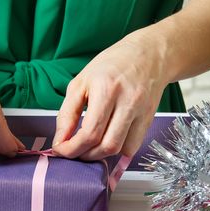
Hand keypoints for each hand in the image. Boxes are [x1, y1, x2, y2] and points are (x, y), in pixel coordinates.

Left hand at [52, 33, 167, 159]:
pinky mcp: (149, 119)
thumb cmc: (112, 65)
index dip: (72, 148)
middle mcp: (127, 102)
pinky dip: (117, 151)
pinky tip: (106, 142)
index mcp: (106, 89)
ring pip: (121, 150)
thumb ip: (67, 113)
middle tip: (74, 151)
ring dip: (101, 156)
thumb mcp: (81, 82)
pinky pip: (132, 147)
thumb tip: (60, 140)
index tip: (61, 150)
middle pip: (106, 145)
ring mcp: (141, 112)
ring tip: (88, 148)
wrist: (149, 55)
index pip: (89, 132)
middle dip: (85, 155)